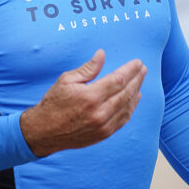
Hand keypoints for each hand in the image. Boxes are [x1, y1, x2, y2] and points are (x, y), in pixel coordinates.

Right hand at [20, 50, 146, 156]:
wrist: (44, 132)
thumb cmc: (54, 103)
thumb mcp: (66, 80)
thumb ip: (88, 68)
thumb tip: (102, 54)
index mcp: (90, 96)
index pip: (118, 80)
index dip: (130, 70)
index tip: (137, 62)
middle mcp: (99, 112)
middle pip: (126, 92)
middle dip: (137, 79)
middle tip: (143, 69)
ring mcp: (103, 126)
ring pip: (127, 106)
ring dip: (136, 92)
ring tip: (140, 81)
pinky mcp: (103, 134)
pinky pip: (123, 119)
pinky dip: (131, 108)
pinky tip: (134, 98)